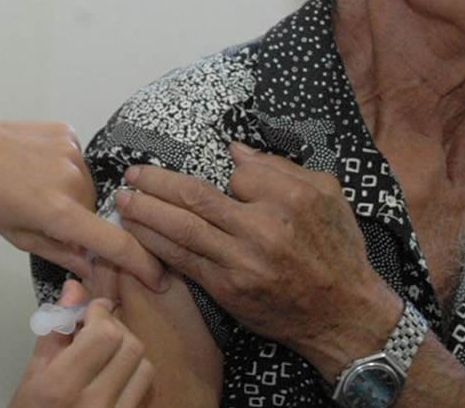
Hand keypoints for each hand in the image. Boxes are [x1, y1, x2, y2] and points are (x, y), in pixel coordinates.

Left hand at [0, 96, 166, 290]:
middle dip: (84, 222)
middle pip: (98, 213)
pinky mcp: (71, 134)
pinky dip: (68, 170)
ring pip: (90, 187)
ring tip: (42, 187)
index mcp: (58, 212)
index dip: (142, 263)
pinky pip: (81, 162)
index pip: (115, 243)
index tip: (157, 277)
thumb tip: (96, 271)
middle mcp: (73, 181)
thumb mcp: (19, 236)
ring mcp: (73, 153)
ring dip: (76, 195)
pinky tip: (42, 166)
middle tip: (53, 216)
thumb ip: (63, 253)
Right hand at [9, 280, 153, 407]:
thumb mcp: (33, 373)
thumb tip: (75, 288)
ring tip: (105, 354)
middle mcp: (94, 403)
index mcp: (61, 387)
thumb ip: (57, 328)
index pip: (105, 335)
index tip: (93, 310)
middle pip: (130, 345)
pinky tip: (114, 374)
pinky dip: (134, 373)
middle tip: (97, 331)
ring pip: (144, 365)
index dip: (102, 314)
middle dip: (115, 330)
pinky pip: (144, 388)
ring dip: (127, 352)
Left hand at [115, 142, 401, 376]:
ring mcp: (241, 261)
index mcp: (291, 200)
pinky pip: (184, 260)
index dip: (226, 172)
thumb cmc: (337, 250)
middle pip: (195, 197)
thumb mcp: (328, 195)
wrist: (341, 312)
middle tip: (132, 174)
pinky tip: (139, 232)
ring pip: (182, 229)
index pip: (239, 174)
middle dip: (156, 183)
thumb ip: (282, 169)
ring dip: (146, 212)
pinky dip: (157, 244)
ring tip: (123, 200)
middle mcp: (262, 229)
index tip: (226, 179)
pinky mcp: (227, 288)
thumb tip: (236, 151)